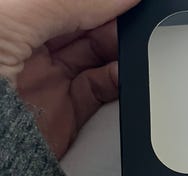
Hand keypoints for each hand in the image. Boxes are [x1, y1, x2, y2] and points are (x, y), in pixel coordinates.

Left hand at [0, 0, 139, 157]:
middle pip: (82, 23)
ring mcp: (48, 79)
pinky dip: (116, 82)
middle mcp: (28, 45)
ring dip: (117, 49)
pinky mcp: (65, 111)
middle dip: (110, 20)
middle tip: (133, 19)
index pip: (64, 0)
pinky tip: (124, 73)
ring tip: (132, 45)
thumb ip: (67, 2)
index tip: (128, 0)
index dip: (97, 0)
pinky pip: (98, 90)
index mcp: (12, 15)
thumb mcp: (13, 17)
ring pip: (94, 55)